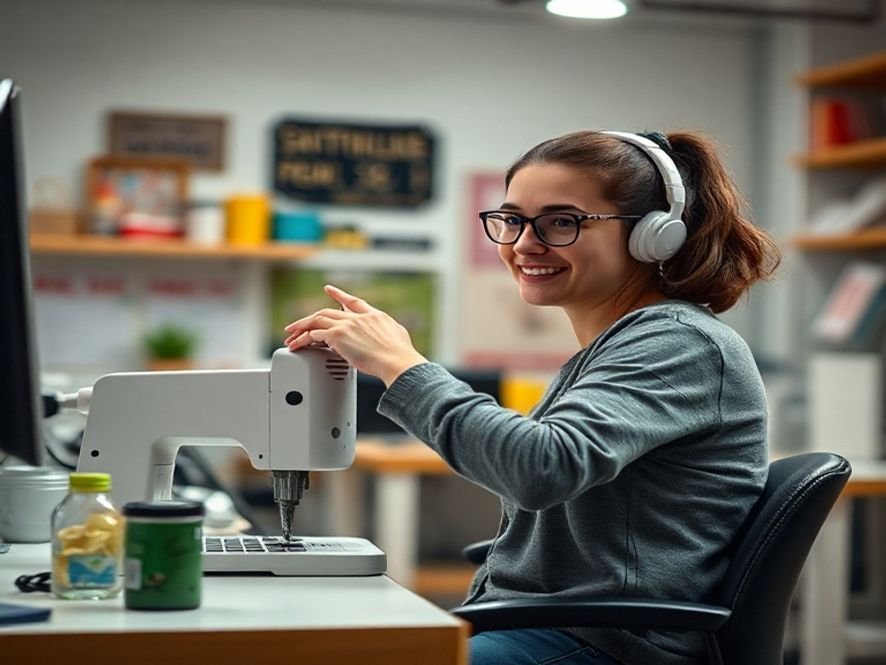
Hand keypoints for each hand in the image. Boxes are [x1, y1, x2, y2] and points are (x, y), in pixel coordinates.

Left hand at [283, 285, 427, 386]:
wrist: (397, 361)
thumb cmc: (401, 355)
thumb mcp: (398, 335)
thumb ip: (388, 332)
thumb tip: (387, 336)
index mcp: (374, 316)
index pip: (352, 302)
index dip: (339, 295)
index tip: (329, 290)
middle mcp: (359, 317)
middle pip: (328, 311)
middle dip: (312, 317)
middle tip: (300, 322)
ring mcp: (347, 325)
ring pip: (317, 320)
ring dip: (302, 327)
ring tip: (290, 333)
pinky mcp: (338, 336)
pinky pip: (313, 335)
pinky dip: (303, 339)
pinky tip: (297, 345)